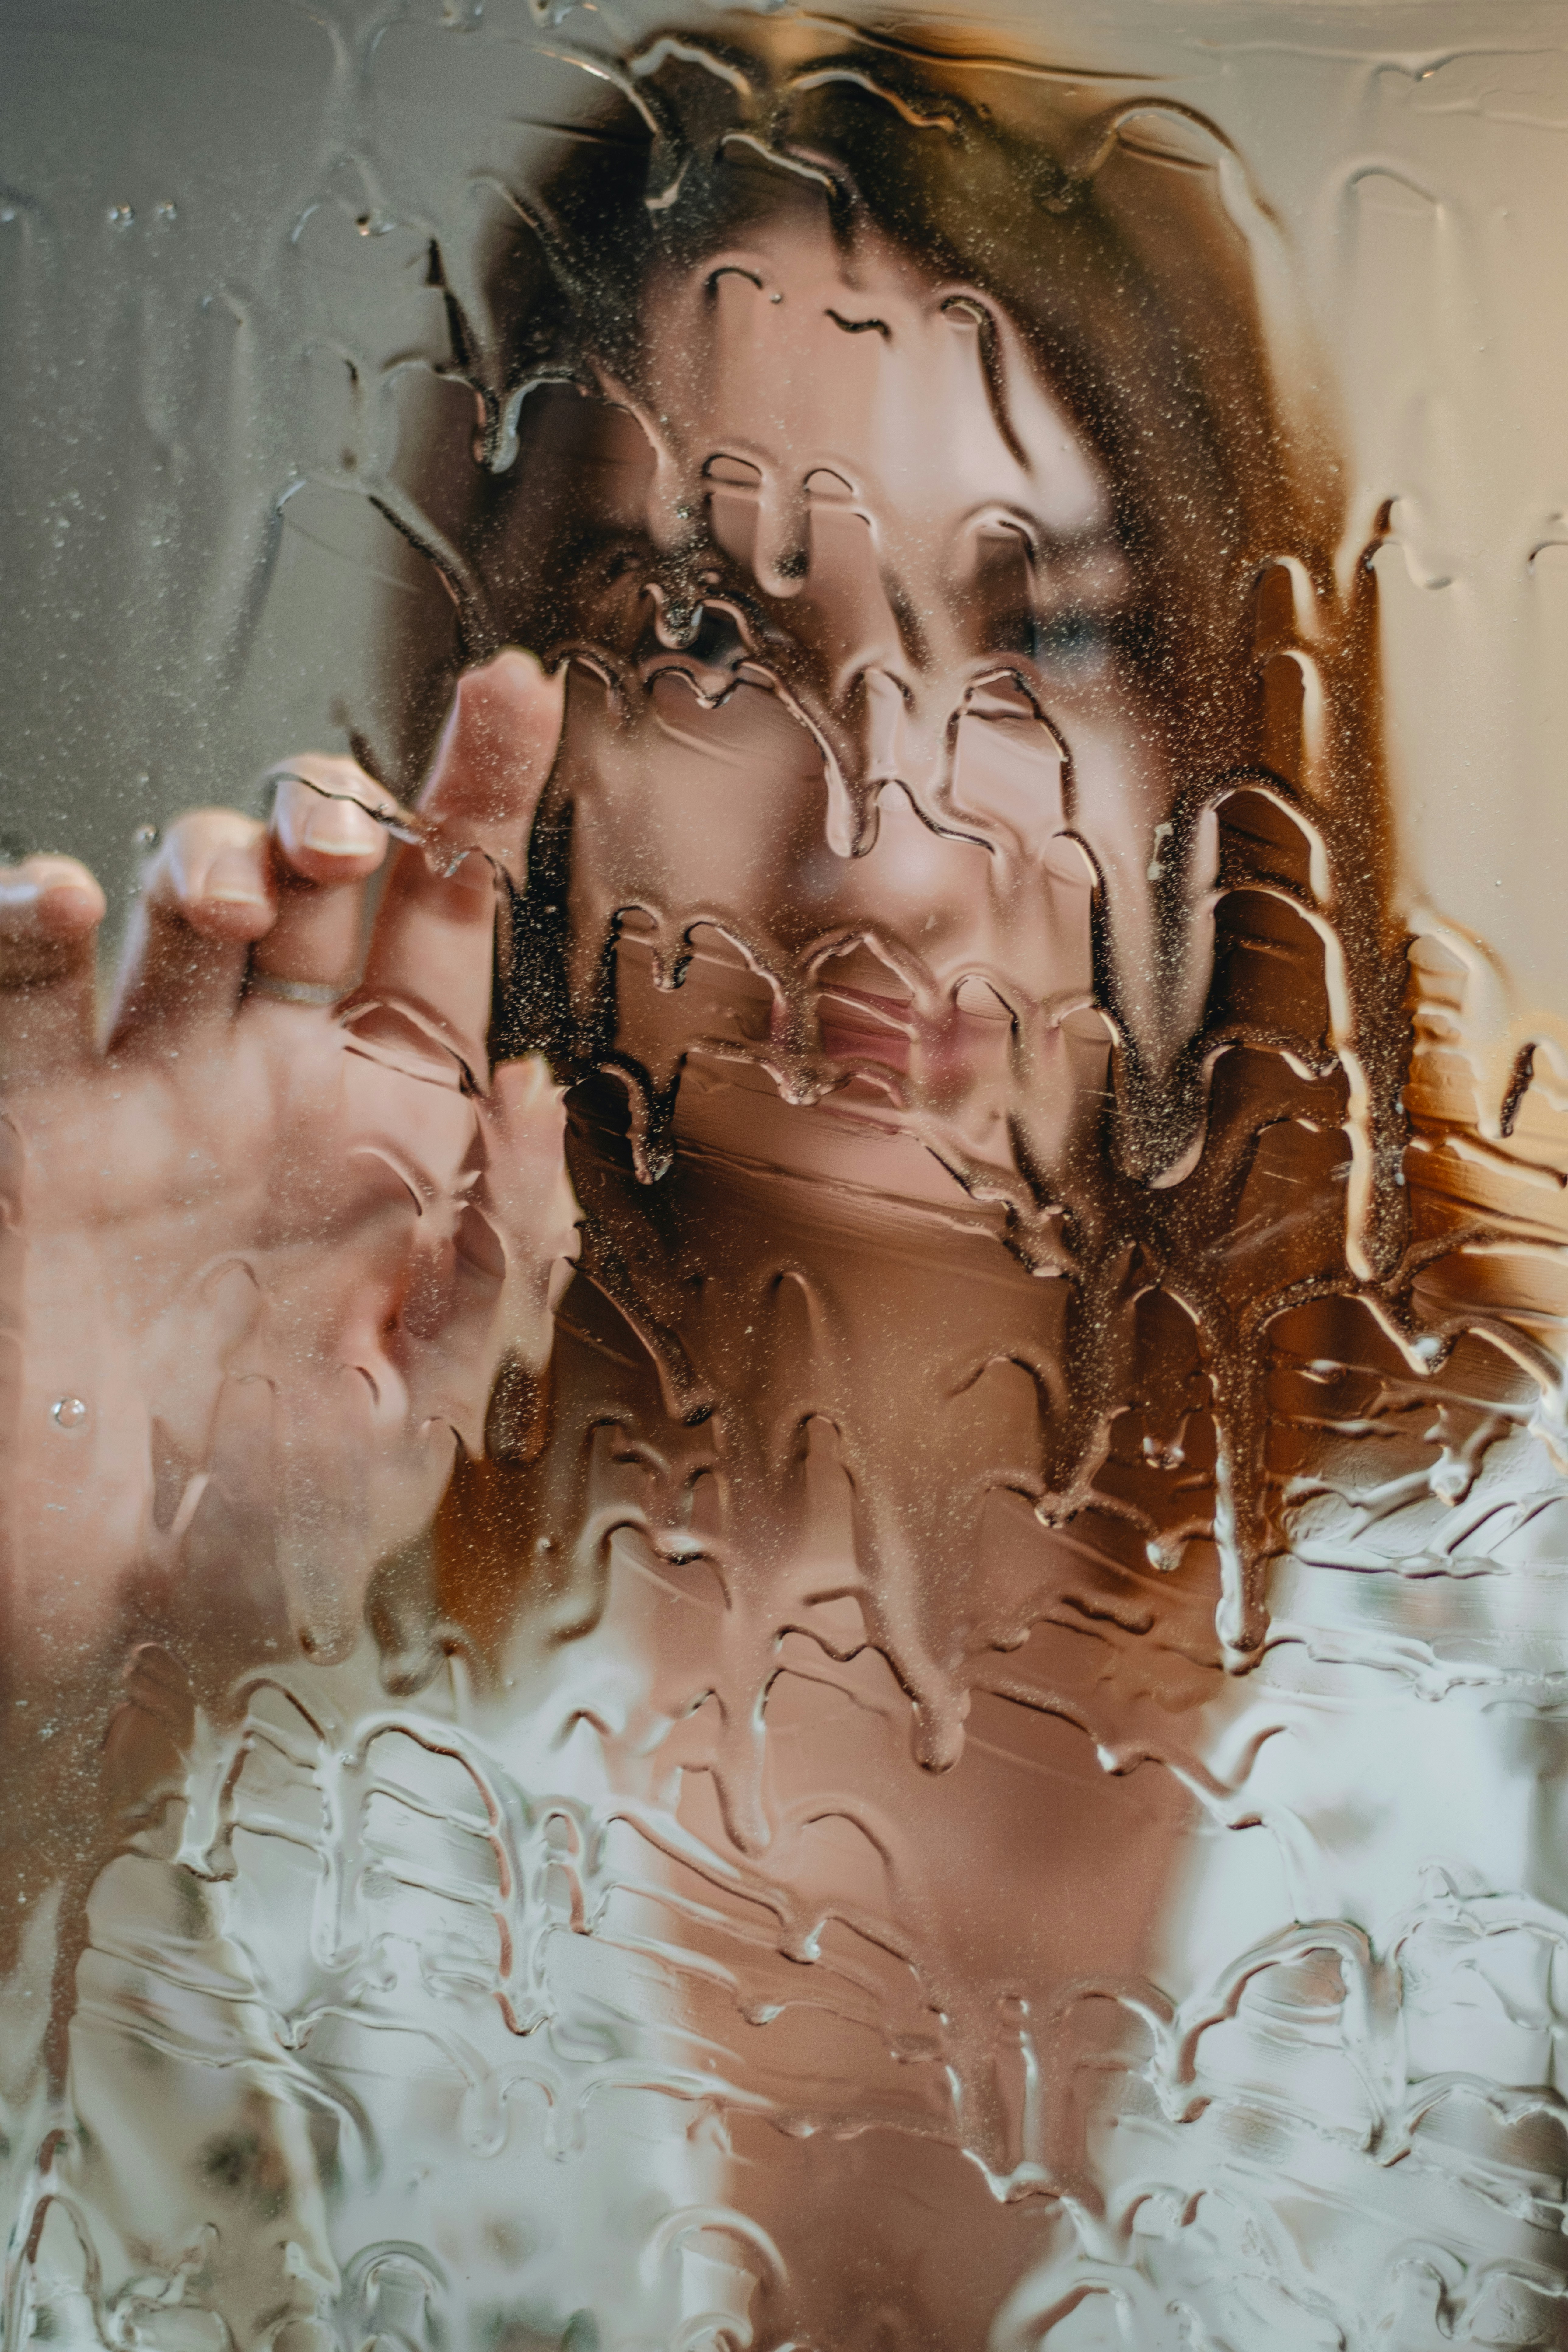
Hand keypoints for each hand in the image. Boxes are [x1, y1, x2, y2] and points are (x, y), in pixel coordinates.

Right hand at [0, 651, 574, 1680]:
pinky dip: (34, 931)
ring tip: (239, 895)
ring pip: (184, 910)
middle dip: (342, 804)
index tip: (517, 693)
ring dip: (216, 857)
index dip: (481, 810)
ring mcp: (145, 1099)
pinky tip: (65, 900)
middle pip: (324, 887)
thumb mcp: (423, 1411)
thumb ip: (501, 1254)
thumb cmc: (256, 1529)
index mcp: (386, 1143)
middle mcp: (271, 1095)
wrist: (92, 1601)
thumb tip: (535, 1089)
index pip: (448, 938)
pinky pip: (25, 1000)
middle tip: (350, 833)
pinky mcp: (32, 1129)